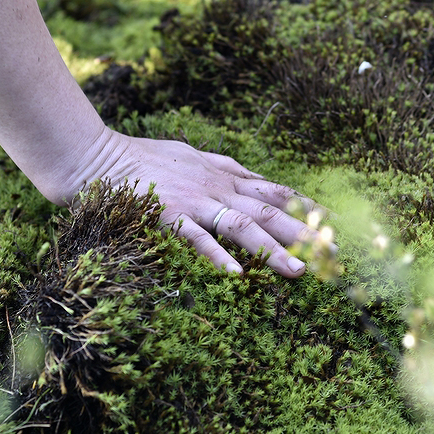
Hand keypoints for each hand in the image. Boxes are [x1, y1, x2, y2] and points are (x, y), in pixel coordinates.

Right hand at [87, 131, 313, 277]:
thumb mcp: (192, 156)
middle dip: (306, 233)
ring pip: (243, 225)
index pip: (276, 191)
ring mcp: (193, 201)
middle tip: (335, 255)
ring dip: (272, 250)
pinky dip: (217, 256)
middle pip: (271, 211)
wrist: (96, 155)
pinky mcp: (167, 215)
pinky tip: (236, 277)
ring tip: (298, 272)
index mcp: (224, 175)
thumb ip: (224, 169)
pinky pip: (196, 238)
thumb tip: (252, 178)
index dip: (309, 208)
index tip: (337, 225)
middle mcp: (216, 186)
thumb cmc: (142, 158)